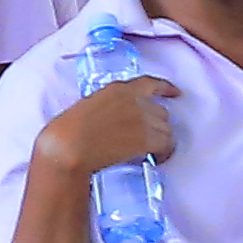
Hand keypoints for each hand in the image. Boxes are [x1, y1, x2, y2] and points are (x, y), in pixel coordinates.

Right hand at [35, 70, 176, 183]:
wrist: (68, 148)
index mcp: (118, 89)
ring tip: (149, 152)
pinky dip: (163, 153)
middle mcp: (135, 101)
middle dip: (155, 125)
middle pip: (160, 111)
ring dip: (160, 140)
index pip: (150, 84)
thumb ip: (110, 107)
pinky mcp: (148, 138)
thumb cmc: (67, 131)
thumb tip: (120, 120)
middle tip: (145, 138)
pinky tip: (155, 159)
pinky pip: (167, 145)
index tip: (174, 92)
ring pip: (166, 129)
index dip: (166, 88)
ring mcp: (143, 119)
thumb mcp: (89, 107)